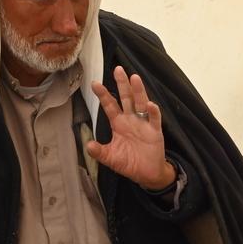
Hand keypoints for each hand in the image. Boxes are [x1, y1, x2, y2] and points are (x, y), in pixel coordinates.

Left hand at [87, 66, 175, 189]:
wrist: (147, 174)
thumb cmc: (129, 163)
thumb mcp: (110, 158)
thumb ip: (99, 152)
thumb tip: (88, 145)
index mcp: (119, 124)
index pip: (110, 105)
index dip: (103, 95)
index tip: (94, 83)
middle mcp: (131, 120)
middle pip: (126, 98)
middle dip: (122, 84)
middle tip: (118, 69)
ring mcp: (143, 124)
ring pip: (140, 103)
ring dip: (138, 91)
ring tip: (134, 78)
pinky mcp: (155, 131)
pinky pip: (154, 119)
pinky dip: (153, 112)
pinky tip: (149, 105)